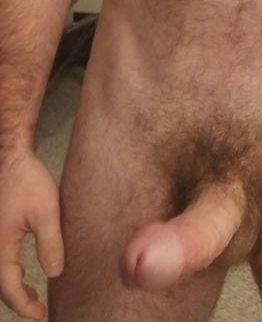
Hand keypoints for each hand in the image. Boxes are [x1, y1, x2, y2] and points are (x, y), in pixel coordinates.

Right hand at [0, 151, 63, 319]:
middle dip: (17, 299)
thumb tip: (55, 274)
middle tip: (37, 308)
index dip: (25, 305)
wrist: (10, 157)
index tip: (41, 314)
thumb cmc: (27, 181)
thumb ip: (50, 244)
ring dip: (11, 286)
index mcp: (0, 246)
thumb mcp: (46, 211)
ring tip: (31, 293)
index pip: (9, 288)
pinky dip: (7, 271)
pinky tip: (20, 268)